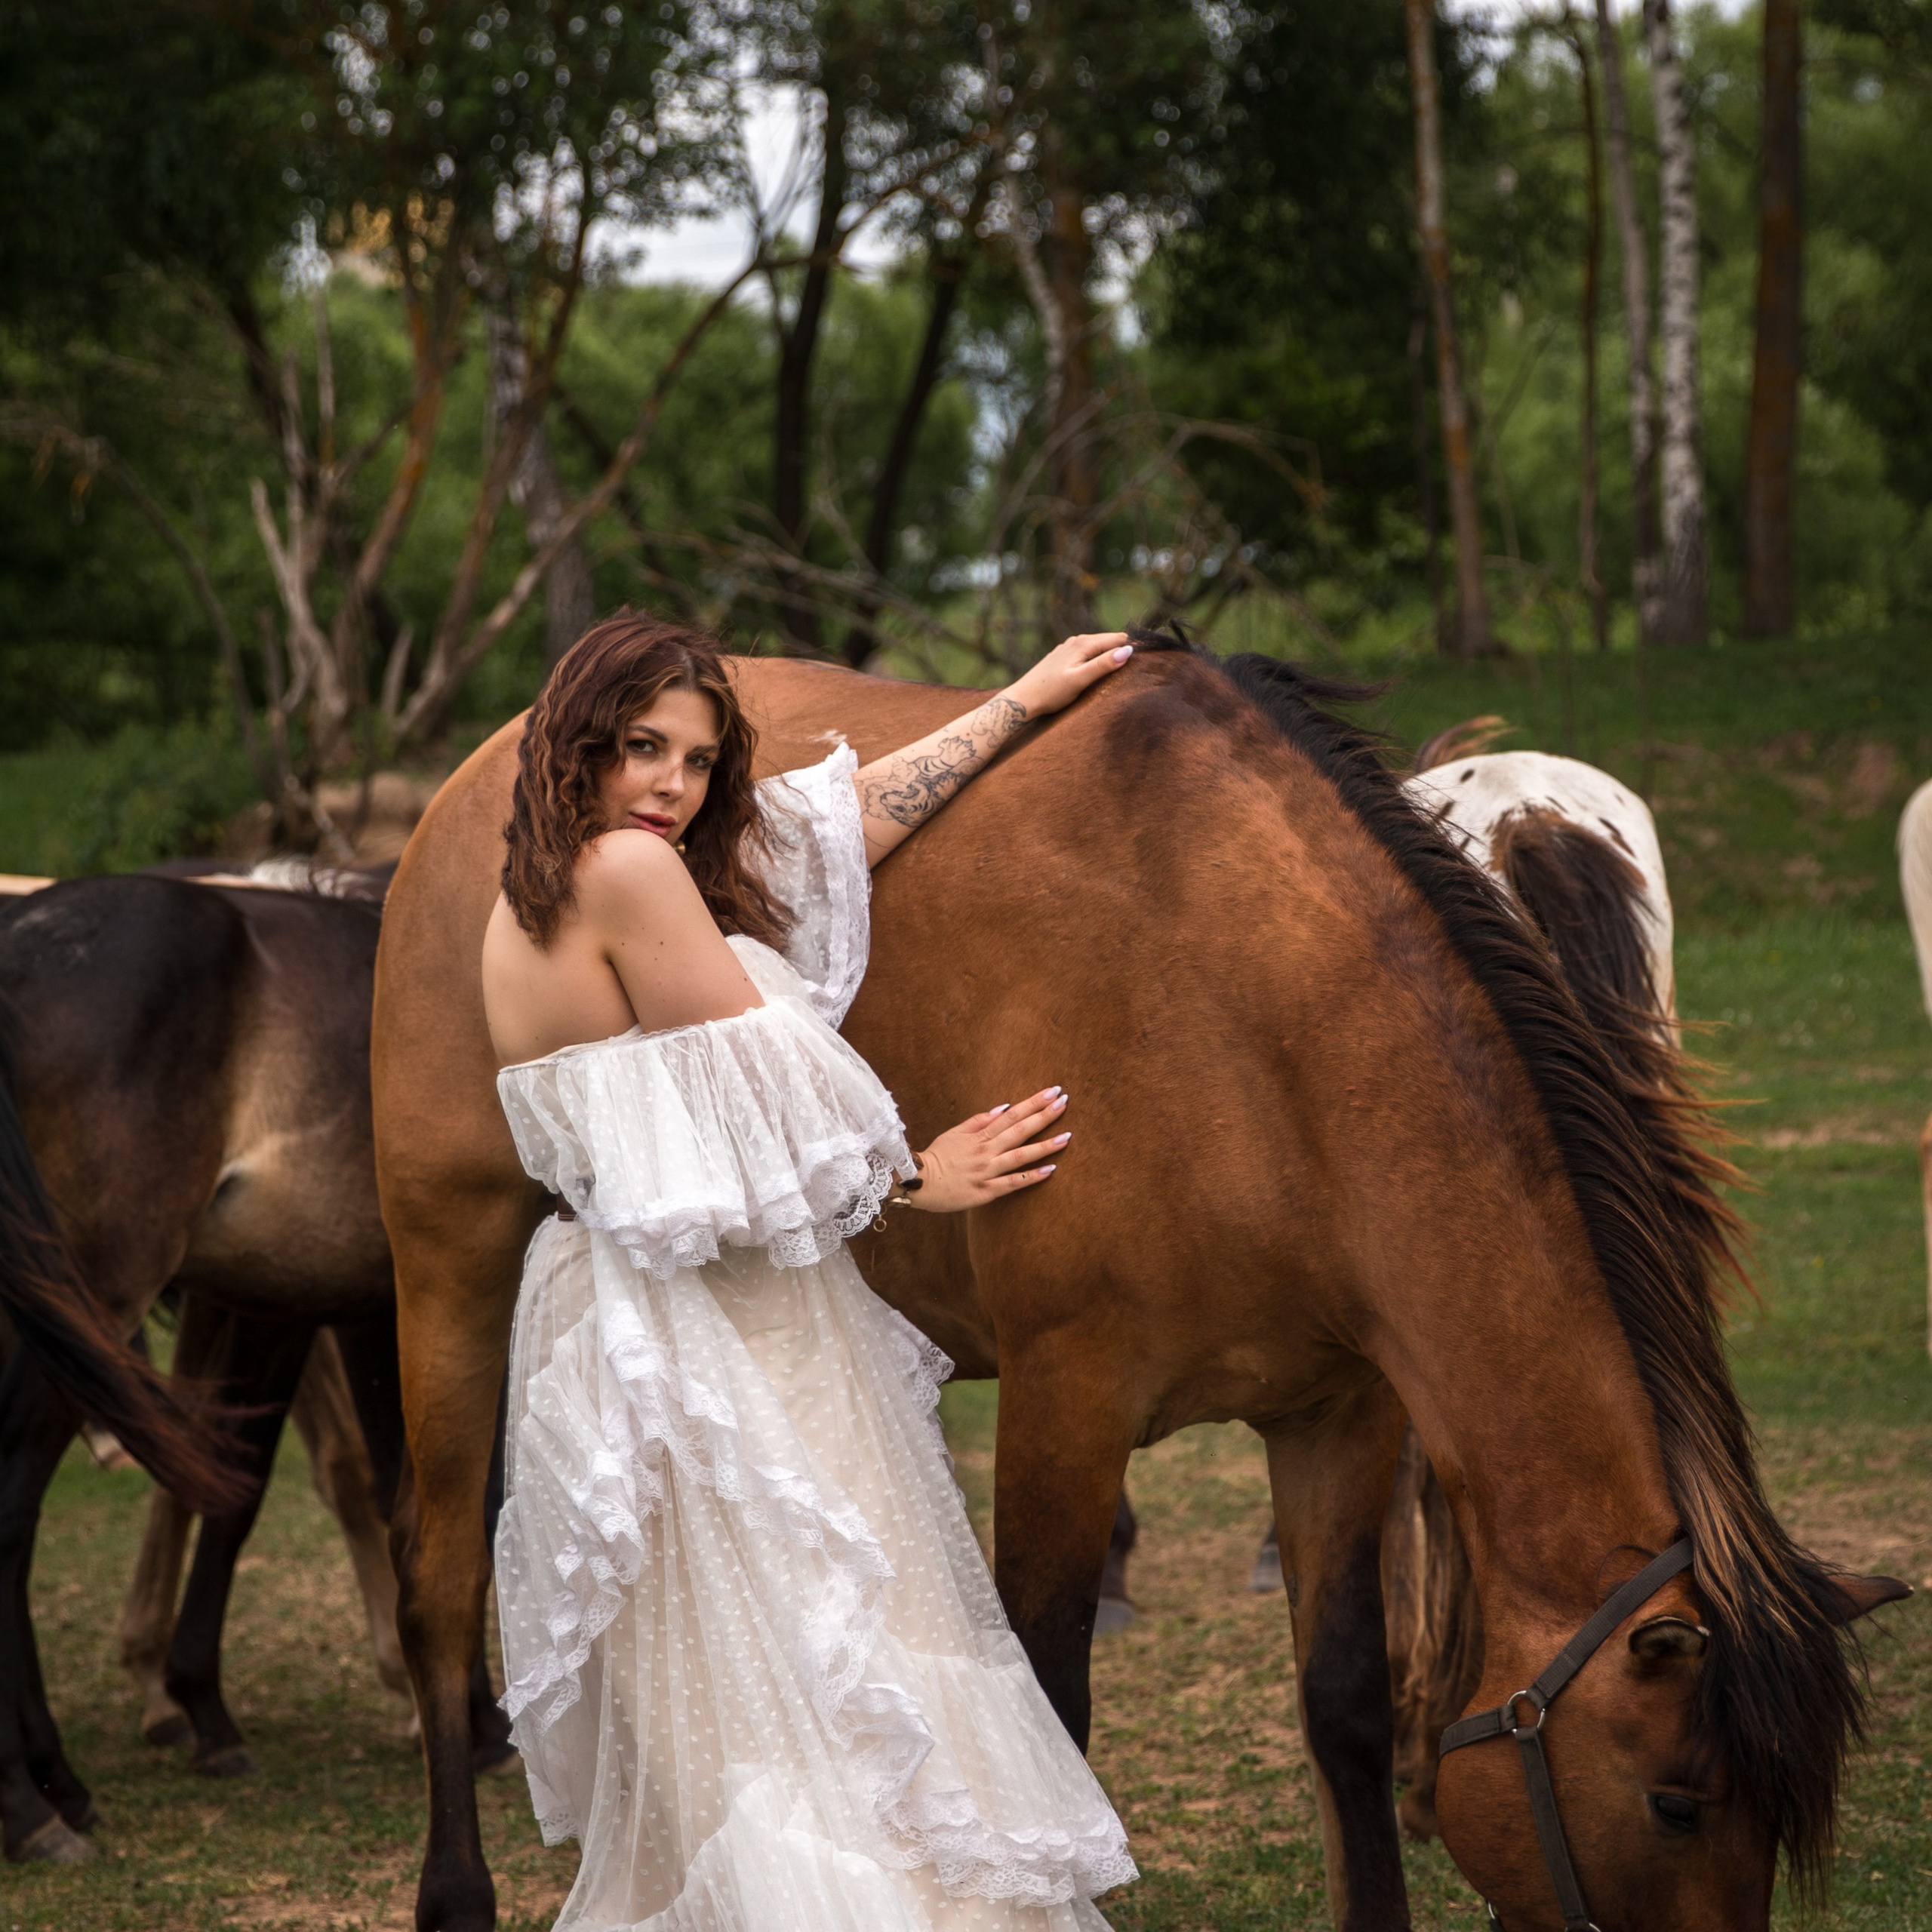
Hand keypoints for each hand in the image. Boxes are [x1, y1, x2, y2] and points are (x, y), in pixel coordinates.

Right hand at [908, 1087, 1070, 1212]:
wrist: (917, 1182)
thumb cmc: (937, 1156)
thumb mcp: (955, 1133)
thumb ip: (979, 1121)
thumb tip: (1004, 1107)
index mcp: (979, 1135)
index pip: (1012, 1115)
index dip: (1033, 1103)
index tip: (1052, 1092)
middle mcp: (986, 1151)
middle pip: (1019, 1130)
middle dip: (1044, 1116)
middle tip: (1064, 1102)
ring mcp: (987, 1171)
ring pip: (1020, 1156)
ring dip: (1045, 1146)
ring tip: (1067, 1137)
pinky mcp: (986, 1191)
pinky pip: (1012, 1183)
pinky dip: (1031, 1177)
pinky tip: (1050, 1170)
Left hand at [1006, 633, 1133, 721]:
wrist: (1023, 699)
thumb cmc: (1051, 693)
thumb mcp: (1080, 680)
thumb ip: (1103, 665)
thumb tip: (1128, 652)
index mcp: (1084, 643)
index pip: (1119, 639)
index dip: (1134, 648)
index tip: (1148, 661)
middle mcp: (1077, 640)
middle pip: (1110, 641)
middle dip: (1124, 651)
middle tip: (1140, 668)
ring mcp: (1069, 647)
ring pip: (1099, 647)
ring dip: (1112, 655)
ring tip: (1125, 670)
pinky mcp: (1065, 656)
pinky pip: (1089, 653)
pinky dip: (1099, 659)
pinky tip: (1102, 670)